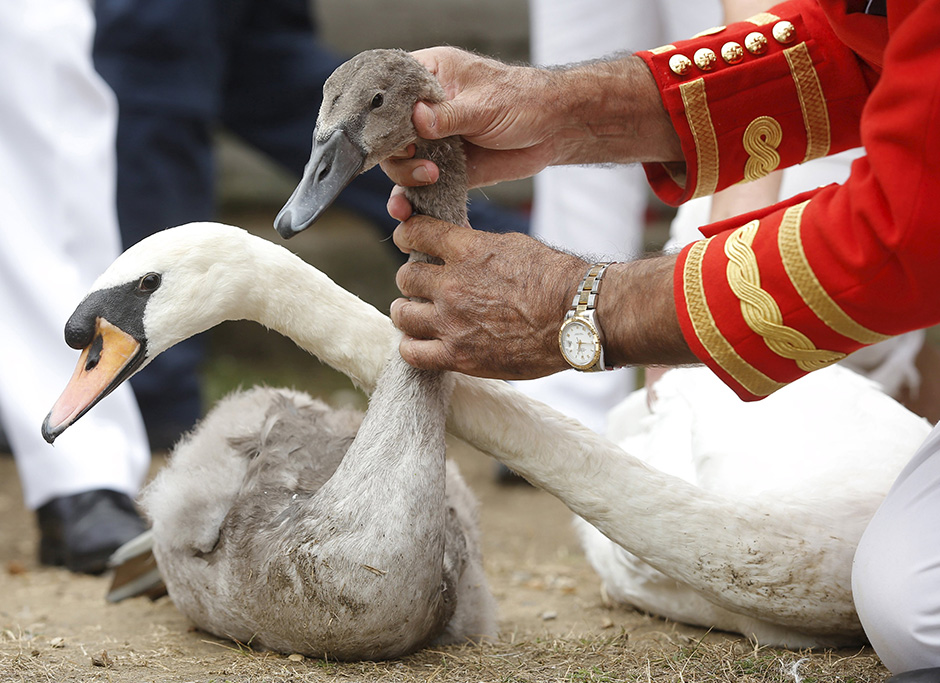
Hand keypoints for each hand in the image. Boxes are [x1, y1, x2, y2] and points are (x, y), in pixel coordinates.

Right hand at [380, 47, 561, 189]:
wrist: (554, 129)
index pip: (388, 93)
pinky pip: (419, 186)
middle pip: (388, 134)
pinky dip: (412, 200)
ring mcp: (433, 140)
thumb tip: (416, 118)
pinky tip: (407, 211)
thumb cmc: (523, 101)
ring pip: (399, 162)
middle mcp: (424, 109)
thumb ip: (448, 114)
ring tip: (430, 178)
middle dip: (397, 153)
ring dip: (406, 177)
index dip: (382, 115)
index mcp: (429, 75)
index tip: (390, 134)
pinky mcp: (445, 167)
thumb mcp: (485, 104)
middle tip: (419, 159)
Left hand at [390, 215, 587, 377]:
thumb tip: (457, 244)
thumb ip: (478, 246)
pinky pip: (412, 353)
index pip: (416, 233)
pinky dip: (412, 346)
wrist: (578, 317)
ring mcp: (451, 322)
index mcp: (467, 250)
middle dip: (414, 279)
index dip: (407, 235)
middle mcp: (452, 285)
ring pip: (402, 314)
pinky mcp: (458, 355)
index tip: (408, 240)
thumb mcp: (514, 246)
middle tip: (425, 287)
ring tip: (418, 315)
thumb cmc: (556, 280)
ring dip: (408, 312)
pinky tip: (422, 342)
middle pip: (405, 277)